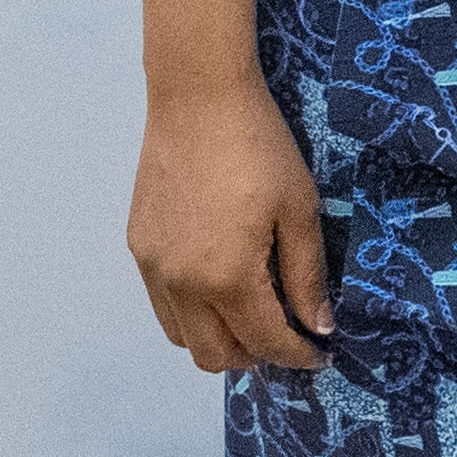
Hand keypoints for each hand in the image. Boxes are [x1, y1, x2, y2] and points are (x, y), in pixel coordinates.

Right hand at [127, 75, 332, 372]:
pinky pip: (162, 304)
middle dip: (255, 356)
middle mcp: (181, 285)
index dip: (298, 354)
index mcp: (227, 278)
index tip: (319, 354)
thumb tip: (318, 326)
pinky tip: (217, 283)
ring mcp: (153, 269)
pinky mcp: (138, 248)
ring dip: (218, 339)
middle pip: (215, 356)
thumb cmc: (259, 148)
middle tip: (284, 335)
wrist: (198, 100)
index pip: (266, 342)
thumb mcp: (298, 210)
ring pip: (181, 338)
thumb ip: (306, 276)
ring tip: (250, 313)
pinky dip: (190, 313)